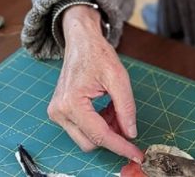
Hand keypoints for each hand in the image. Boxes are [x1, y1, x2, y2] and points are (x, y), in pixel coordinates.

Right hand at [47, 5, 143, 161]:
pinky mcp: (60, 111)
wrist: (81, 41)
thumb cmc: (97, 54)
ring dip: (105, 128)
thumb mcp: (118, 77)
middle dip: (112, 135)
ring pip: (86, 137)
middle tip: (126, 120)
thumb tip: (130, 133)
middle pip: (91, 141)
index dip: (120, 146)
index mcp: (71, 103)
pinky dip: (98, 123)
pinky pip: (82, 128)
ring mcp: (57, 113)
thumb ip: (125, 107)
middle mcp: (60, 111)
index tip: (137, 154)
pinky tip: (107, 108)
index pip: (100, 135)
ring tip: (116, 108)